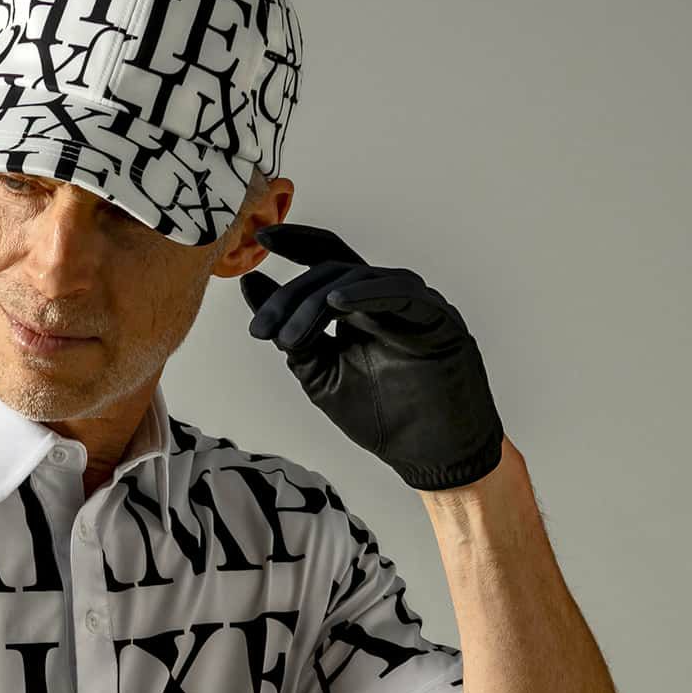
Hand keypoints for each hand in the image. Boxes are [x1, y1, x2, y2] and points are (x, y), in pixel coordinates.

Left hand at [239, 221, 505, 491]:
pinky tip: (336, 302)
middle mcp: (386, 297)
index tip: (257, 238)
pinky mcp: (437, 317)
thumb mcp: (321, 376)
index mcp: (361, 306)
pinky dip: (366, 293)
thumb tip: (254, 288)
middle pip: (333, 269)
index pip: (327, 259)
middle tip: (261, 330)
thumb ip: (291, 337)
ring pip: (359, 278)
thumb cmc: (383, 416)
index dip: (295, 242)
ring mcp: (413, 303)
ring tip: (287, 337)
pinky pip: (399, 293)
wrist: (429, 454)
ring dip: (316, 302)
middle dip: (290, 296)